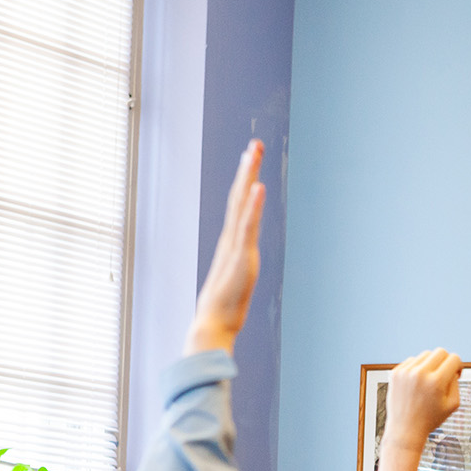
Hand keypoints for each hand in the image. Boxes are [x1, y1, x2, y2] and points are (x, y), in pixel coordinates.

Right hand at [187, 141, 264, 354]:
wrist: (212, 325)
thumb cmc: (222, 311)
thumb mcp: (235, 286)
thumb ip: (236, 276)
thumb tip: (236, 277)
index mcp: (231, 245)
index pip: (239, 208)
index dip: (245, 184)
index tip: (250, 163)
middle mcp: (231, 240)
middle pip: (239, 197)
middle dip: (247, 170)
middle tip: (253, 145)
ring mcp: (234, 246)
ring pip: (241, 204)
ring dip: (248, 176)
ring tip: (253, 153)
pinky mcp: (240, 256)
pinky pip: (247, 226)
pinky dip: (252, 206)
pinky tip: (258, 187)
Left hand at [381, 350, 463, 454]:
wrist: (405, 429)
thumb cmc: (430, 419)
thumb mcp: (453, 404)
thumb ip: (456, 382)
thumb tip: (452, 367)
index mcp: (436, 382)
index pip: (454, 358)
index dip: (458, 366)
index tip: (456, 374)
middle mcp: (420, 374)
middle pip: (440, 352)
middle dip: (445, 362)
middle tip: (444, 375)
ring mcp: (406, 372)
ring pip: (425, 355)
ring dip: (431, 365)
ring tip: (429, 382)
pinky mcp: (396, 373)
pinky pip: (412, 361)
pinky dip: (417, 368)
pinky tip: (417, 383)